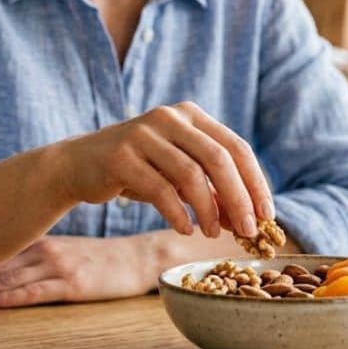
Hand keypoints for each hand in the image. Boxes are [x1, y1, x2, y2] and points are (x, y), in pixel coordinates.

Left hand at [0, 236, 151, 307]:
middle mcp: (47, 249)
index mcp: (43, 238)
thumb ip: (38, 250)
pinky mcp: (72, 284)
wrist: (139, 259)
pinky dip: (8, 298)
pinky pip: (33, 292)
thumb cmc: (103, 257)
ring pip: (11, 277)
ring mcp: (59, 266)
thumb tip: (4, 259)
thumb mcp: (68, 247)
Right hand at [61, 101, 274, 238]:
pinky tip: (185, 230)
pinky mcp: (120, 155)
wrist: (80, 165)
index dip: (255, 182)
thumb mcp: (177, 173)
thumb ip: (210, 189)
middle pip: (219, 158)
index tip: (268, 215)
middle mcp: (170, 117)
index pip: (236, 147)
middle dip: (238, 198)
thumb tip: (248, 220)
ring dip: (208, 209)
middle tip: (249, 230)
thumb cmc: (137, 170)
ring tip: (212, 233)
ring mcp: (143, 133)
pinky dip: (178, 213)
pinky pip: (159, 189)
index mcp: (191, 115)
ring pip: (190, 174)